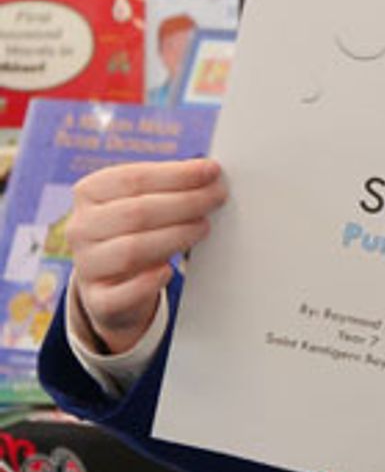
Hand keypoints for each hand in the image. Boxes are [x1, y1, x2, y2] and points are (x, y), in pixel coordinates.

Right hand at [67, 159, 227, 355]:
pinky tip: (168, 271)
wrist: (113, 284)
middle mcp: (81, 227)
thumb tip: (208, 171)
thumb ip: (169, 186)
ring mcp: (86, 265)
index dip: (176, 174)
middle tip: (216, 197)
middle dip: (184, 202)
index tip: (211, 170)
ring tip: (203, 227)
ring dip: (175, 236)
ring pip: (131, 250)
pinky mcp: (98, 300)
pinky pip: (121, 294)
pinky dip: (147, 282)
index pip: (133, 178)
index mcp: (88, 193)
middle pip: (136, 212)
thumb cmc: (135, 232)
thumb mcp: (142, 202)